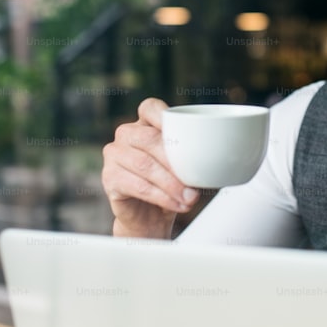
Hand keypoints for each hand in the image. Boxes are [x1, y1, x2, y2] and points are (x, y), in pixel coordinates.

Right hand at [101, 98, 198, 237]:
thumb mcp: (185, 167)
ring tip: (189, 198)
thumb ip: (193, 156)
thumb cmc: (170, 186)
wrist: (150, 218)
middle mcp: (126, 134)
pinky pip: (137, 185)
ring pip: (144, 164)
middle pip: (149, 139)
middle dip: (175, 163)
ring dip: (171, 184)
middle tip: (194, 184)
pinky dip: (160, 196)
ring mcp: (114, 154)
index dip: (164, 116)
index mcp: (145, 124)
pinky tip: (176, 204)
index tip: (183, 132)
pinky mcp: (109, 177)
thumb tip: (217, 159)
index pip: (150, 108)